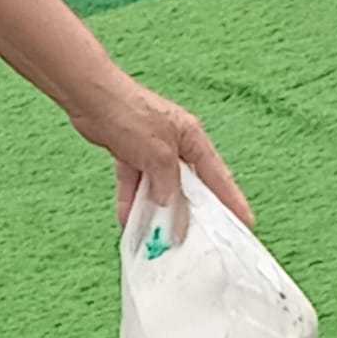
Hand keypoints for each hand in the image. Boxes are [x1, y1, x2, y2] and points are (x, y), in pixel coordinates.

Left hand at [68, 71, 253, 234]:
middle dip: (190, 212)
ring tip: (159, 238)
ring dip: (157, 212)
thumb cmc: (131, 115)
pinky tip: (129, 223)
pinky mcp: (129, 153)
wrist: (91, 98)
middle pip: (188, 185)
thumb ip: (168, 183)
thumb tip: (173, 207)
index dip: (232, 200)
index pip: (218, 176)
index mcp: (192, 138)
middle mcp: (176, 144)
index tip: (245, 222)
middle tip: (197, 238)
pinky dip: (131, 202)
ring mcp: (152, 149)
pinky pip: (135, 184)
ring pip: (160, 188)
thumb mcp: (158, 154)